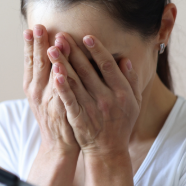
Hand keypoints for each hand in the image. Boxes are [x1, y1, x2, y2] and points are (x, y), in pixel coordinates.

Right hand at [23, 25, 79, 157]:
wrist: (58, 145)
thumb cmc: (56, 116)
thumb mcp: (45, 94)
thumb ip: (47, 75)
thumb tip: (51, 51)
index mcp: (32, 86)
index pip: (30, 61)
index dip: (30, 45)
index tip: (31, 29)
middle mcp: (36, 91)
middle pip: (37, 64)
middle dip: (38, 45)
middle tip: (39, 27)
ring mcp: (47, 100)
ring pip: (48, 76)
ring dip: (50, 58)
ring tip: (53, 41)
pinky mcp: (59, 110)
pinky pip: (60, 93)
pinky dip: (59, 82)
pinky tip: (60, 70)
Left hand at [46, 33, 141, 156]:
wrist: (108, 150)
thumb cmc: (121, 123)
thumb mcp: (134, 102)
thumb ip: (130, 80)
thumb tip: (124, 59)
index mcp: (121, 92)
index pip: (108, 66)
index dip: (97, 50)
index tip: (87, 36)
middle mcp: (107, 98)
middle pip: (87, 70)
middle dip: (73, 51)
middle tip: (61, 35)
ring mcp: (91, 109)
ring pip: (75, 82)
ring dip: (62, 64)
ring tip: (51, 49)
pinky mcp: (78, 118)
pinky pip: (69, 100)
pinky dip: (62, 87)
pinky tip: (54, 75)